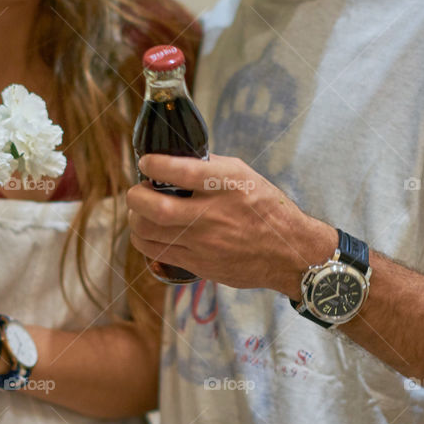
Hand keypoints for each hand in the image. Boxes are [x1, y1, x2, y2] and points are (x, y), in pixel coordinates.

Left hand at [126, 153, 315, 291]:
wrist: (287, 253)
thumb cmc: (265, 209)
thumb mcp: (245, 175)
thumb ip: (209, 166)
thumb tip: (174, 159)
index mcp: (228, 185)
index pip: (182, 171)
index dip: (156, 164)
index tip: (146, 162)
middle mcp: (214, 215)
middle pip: (156, 208)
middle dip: (136, 196)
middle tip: (138, 191)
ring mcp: (205, 244)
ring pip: (149, 234)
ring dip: (136, 220)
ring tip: (142, 212)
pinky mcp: (200, 265)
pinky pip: (158, 253)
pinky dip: (146, 240)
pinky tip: (152, 232)